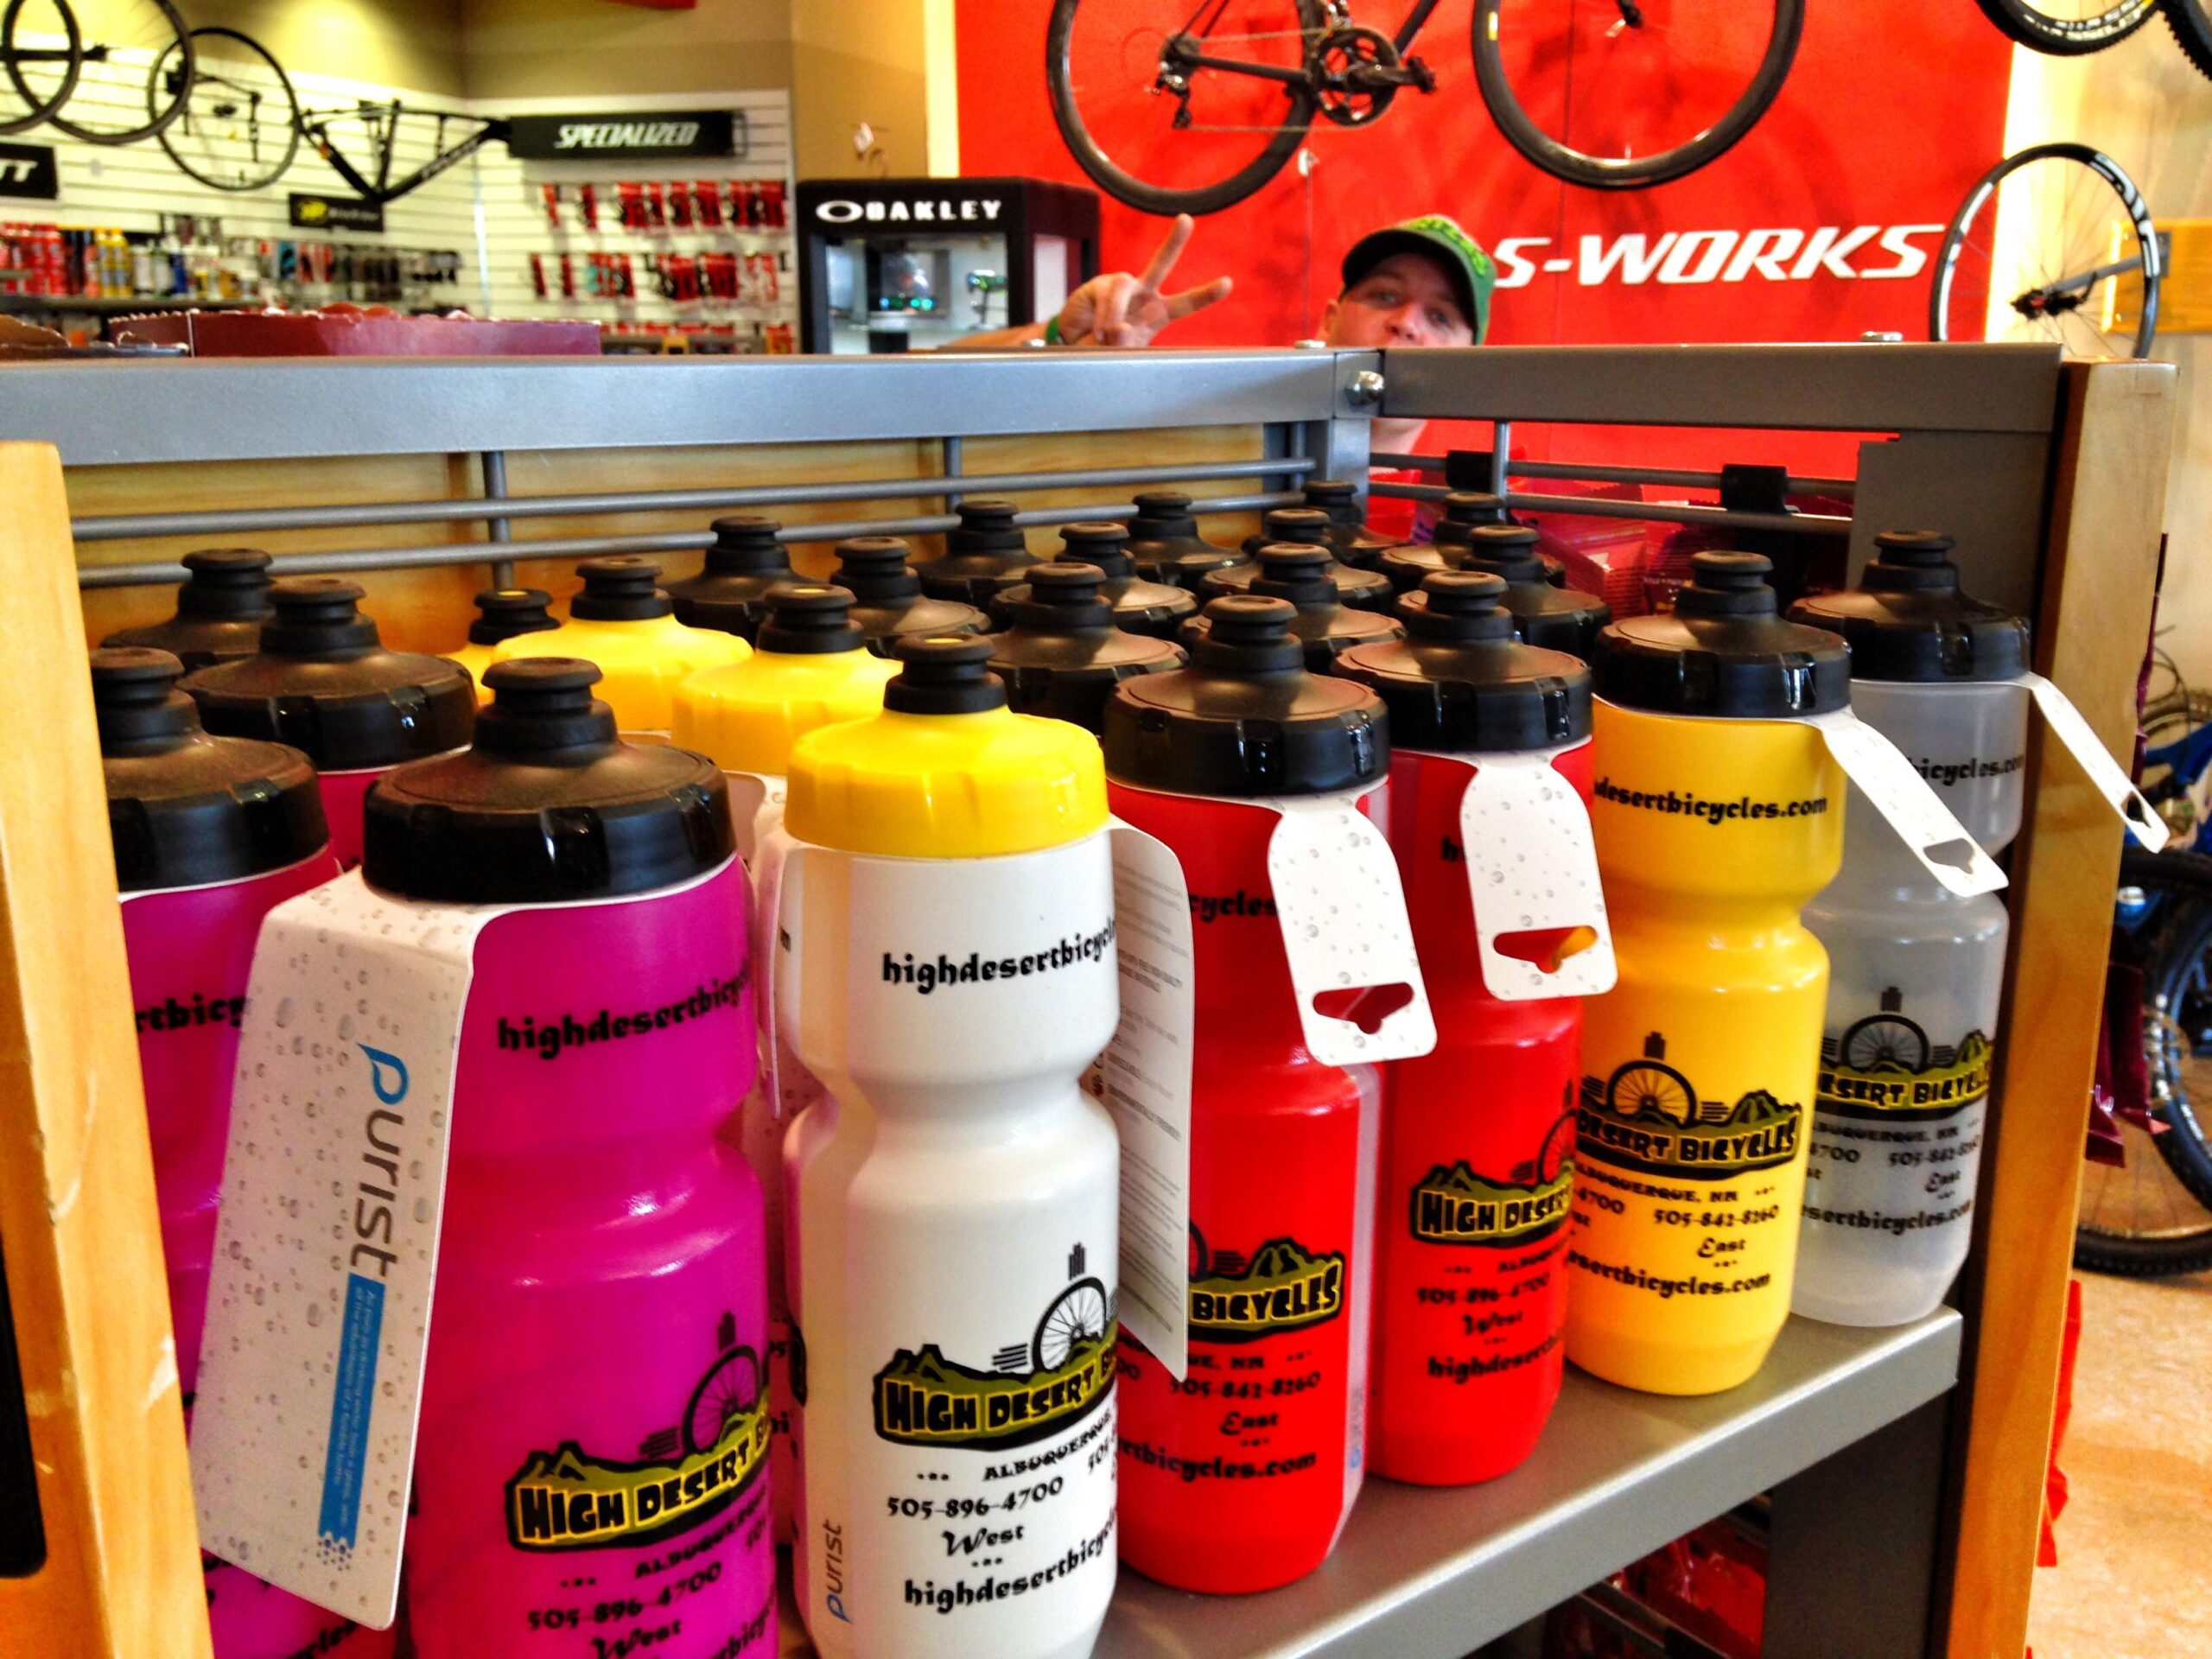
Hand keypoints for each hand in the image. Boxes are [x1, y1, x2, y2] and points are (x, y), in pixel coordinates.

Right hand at [1056, 214, 1233, 347]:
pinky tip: (1097, 332)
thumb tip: (1119, 328)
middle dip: (1173, 241)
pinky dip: (1103, 317)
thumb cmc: (1105, 351)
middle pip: (1160, 263)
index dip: (1205, 294)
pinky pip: (1104, 295)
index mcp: (1157, 313)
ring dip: (1115, 313)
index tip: (1227, 283)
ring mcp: (1120, 287)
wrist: (1075, 348)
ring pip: (1123, 284)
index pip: (1185, 303)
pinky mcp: (1099, 285)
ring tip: (1104, 337)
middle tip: (1185, 219)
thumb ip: (1124, 345)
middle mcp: (1142, 294)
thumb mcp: (1120, 355)